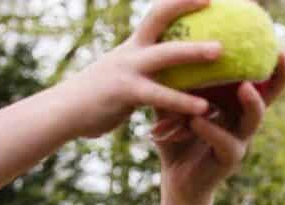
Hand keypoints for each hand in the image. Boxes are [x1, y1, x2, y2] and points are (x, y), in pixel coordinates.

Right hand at [58, 0, 227, 138]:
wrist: (64, 113)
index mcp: (132, 46)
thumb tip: (170, 72)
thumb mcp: (123, 76)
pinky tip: (204, 107)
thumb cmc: (99, 98)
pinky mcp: (125, 93)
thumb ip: (145, 71)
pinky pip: (159, 95)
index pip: (157, 13)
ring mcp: (127, 70)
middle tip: (213, 1)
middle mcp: (130, 51)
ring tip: (221, 51)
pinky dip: (182, 100)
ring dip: (193, 51)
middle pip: (159, 19)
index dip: (179, 1)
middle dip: (184, 5)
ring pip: (165, 55)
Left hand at [150, 53, 284, 203]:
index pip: (259, 79)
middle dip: (279, 77)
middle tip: (281, 55)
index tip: (277, 40)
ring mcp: (240, 141)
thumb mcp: (175, 105)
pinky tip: (197, 120)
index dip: (271, 61)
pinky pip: (225, 142)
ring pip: (254, 120)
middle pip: (270, 97)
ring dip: (252, 103)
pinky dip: (211, 130)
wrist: (176, 180)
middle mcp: (243, 121)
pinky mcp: (229, 160)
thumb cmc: (178, 139)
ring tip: (243, 87)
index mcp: (235, 105)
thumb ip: (178, 83)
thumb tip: (164, 49)